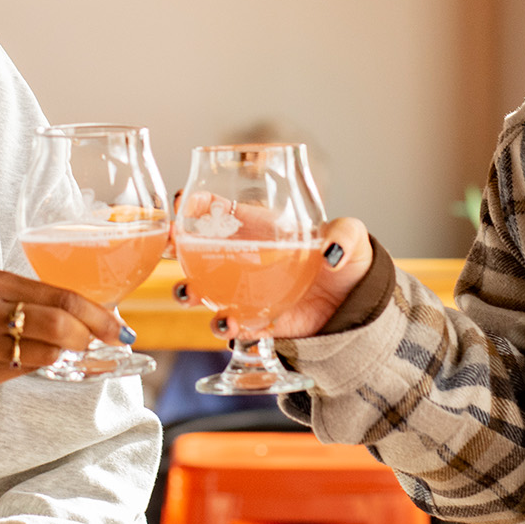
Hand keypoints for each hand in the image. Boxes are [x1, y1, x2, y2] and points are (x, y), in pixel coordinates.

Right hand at [0, 270, 123, 399]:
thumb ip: (19, 295)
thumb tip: (73, 310)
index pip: (59, 295)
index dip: (95, 312)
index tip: (117, 325)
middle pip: (59, 324)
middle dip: (92, 335)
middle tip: (106, 341)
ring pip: (46, 352)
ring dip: (69, 353)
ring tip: (78, 351)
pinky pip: (23, 371)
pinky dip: (41, 365)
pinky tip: (44, 360)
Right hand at [176, 217, 372, 342]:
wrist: (355, 311)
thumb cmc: (349, 265)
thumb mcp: (351, 239)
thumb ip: (344, 235)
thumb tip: (331, 252)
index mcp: (261, 229)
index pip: (220, 210)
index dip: (196, 204)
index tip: (182, 199)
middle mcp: (245, 259)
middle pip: (196, 249)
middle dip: (174, 246)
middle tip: (168, 243)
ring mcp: (245, 292)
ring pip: (202, 289)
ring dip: (188, 290)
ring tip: (189, 292)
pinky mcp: (256, 321)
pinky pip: (231, 324)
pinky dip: (224, 324)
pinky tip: (229, 322)